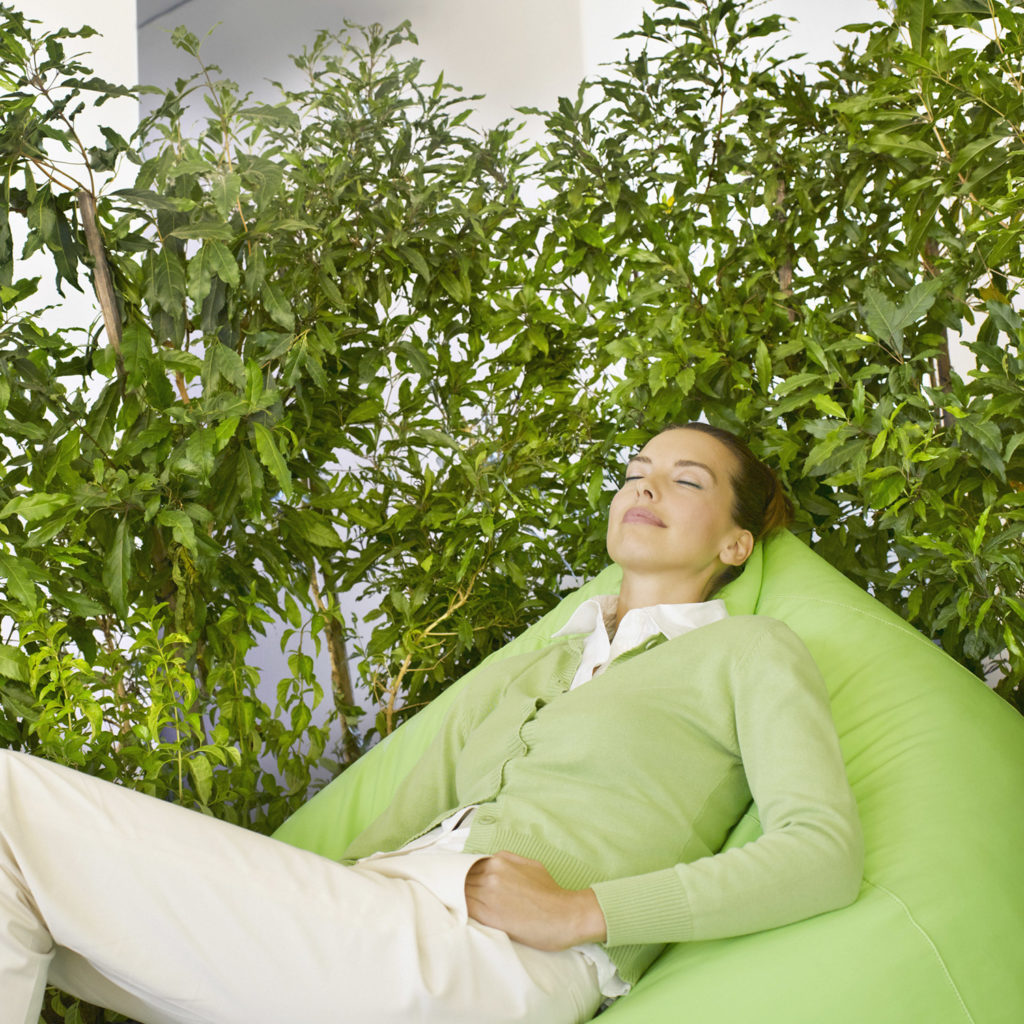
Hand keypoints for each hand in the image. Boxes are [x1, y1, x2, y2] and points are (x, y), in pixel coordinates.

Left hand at [464, 850, 607, 950]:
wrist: (564, 915)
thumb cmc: (551, 893)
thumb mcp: (530, 865)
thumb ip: (508, 860)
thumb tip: (491, 862)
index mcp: (499, 860)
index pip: (468, 864)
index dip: (461, 873)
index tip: (456, 879)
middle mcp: (491, 874)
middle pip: (461, 877)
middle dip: (455, 884)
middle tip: (449, 891)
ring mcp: (488, 895)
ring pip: (460, 893)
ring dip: (456, 897)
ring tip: (452, 902)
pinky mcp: (489, 916)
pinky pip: (465, 910)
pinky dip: (460, 910)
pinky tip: (459, 913)